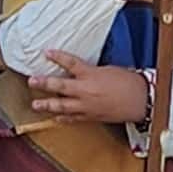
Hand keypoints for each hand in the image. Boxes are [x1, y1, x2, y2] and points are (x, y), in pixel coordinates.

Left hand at [29, 51, 153, 125]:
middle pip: (59, 86)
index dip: (57, 57)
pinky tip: (55, 117)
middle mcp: (85, 91)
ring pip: (62, 105)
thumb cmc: (128, 82)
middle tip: (32, 80)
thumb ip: (92, 71)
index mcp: (91, 74)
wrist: (141, 100)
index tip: (46, 52)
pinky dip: (63, 118)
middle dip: (44, 83)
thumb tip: (80, 72)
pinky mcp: (91, 117)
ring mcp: (86, 106)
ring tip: (36, 104)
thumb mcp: (108, 70)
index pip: (70, 62)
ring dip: (47, 104)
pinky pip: (73, 118)